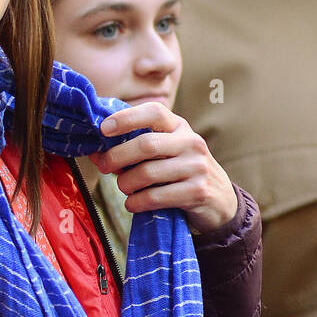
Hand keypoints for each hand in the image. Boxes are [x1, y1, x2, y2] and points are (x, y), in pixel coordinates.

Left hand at [89, 103, 237, 232]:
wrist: (220, 201)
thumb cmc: (180, 172)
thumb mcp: (166, 152)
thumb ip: (135, 148)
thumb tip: (96, 153)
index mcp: (180, 127)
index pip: (154, 112)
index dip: (126, 118)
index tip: (104, 128)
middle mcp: (191, 143)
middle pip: (146, 145)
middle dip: (117, 156)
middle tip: (103, 166)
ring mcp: (197, 167)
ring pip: (147, 173)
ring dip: (125, 183)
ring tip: (123, 188)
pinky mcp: (197, 192)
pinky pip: (155, 197)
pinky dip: (136, 202)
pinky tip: (133, 203)